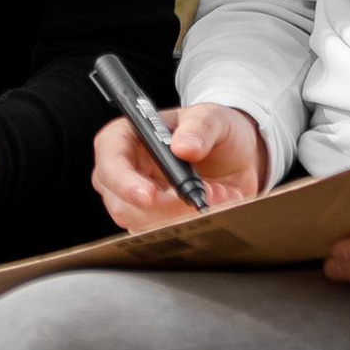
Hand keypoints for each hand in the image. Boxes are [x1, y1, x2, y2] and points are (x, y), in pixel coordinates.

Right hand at [91, 99, 268, 234]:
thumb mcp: (213, 117)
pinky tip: (213, 204)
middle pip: (120, 201)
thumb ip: (200, 127)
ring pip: (142, 223)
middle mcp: (127, 169)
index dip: (123, 181)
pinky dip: (190, 224)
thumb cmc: (214, 131)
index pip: (110, 159)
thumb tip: (183, 146)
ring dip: (182, 215)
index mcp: (130, 136)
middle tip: (198, 197)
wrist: (239, 156)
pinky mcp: (154, 219)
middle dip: (162, 206)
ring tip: (217, 193)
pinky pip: (162, 232)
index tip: (149, 195)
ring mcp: (137, 198)